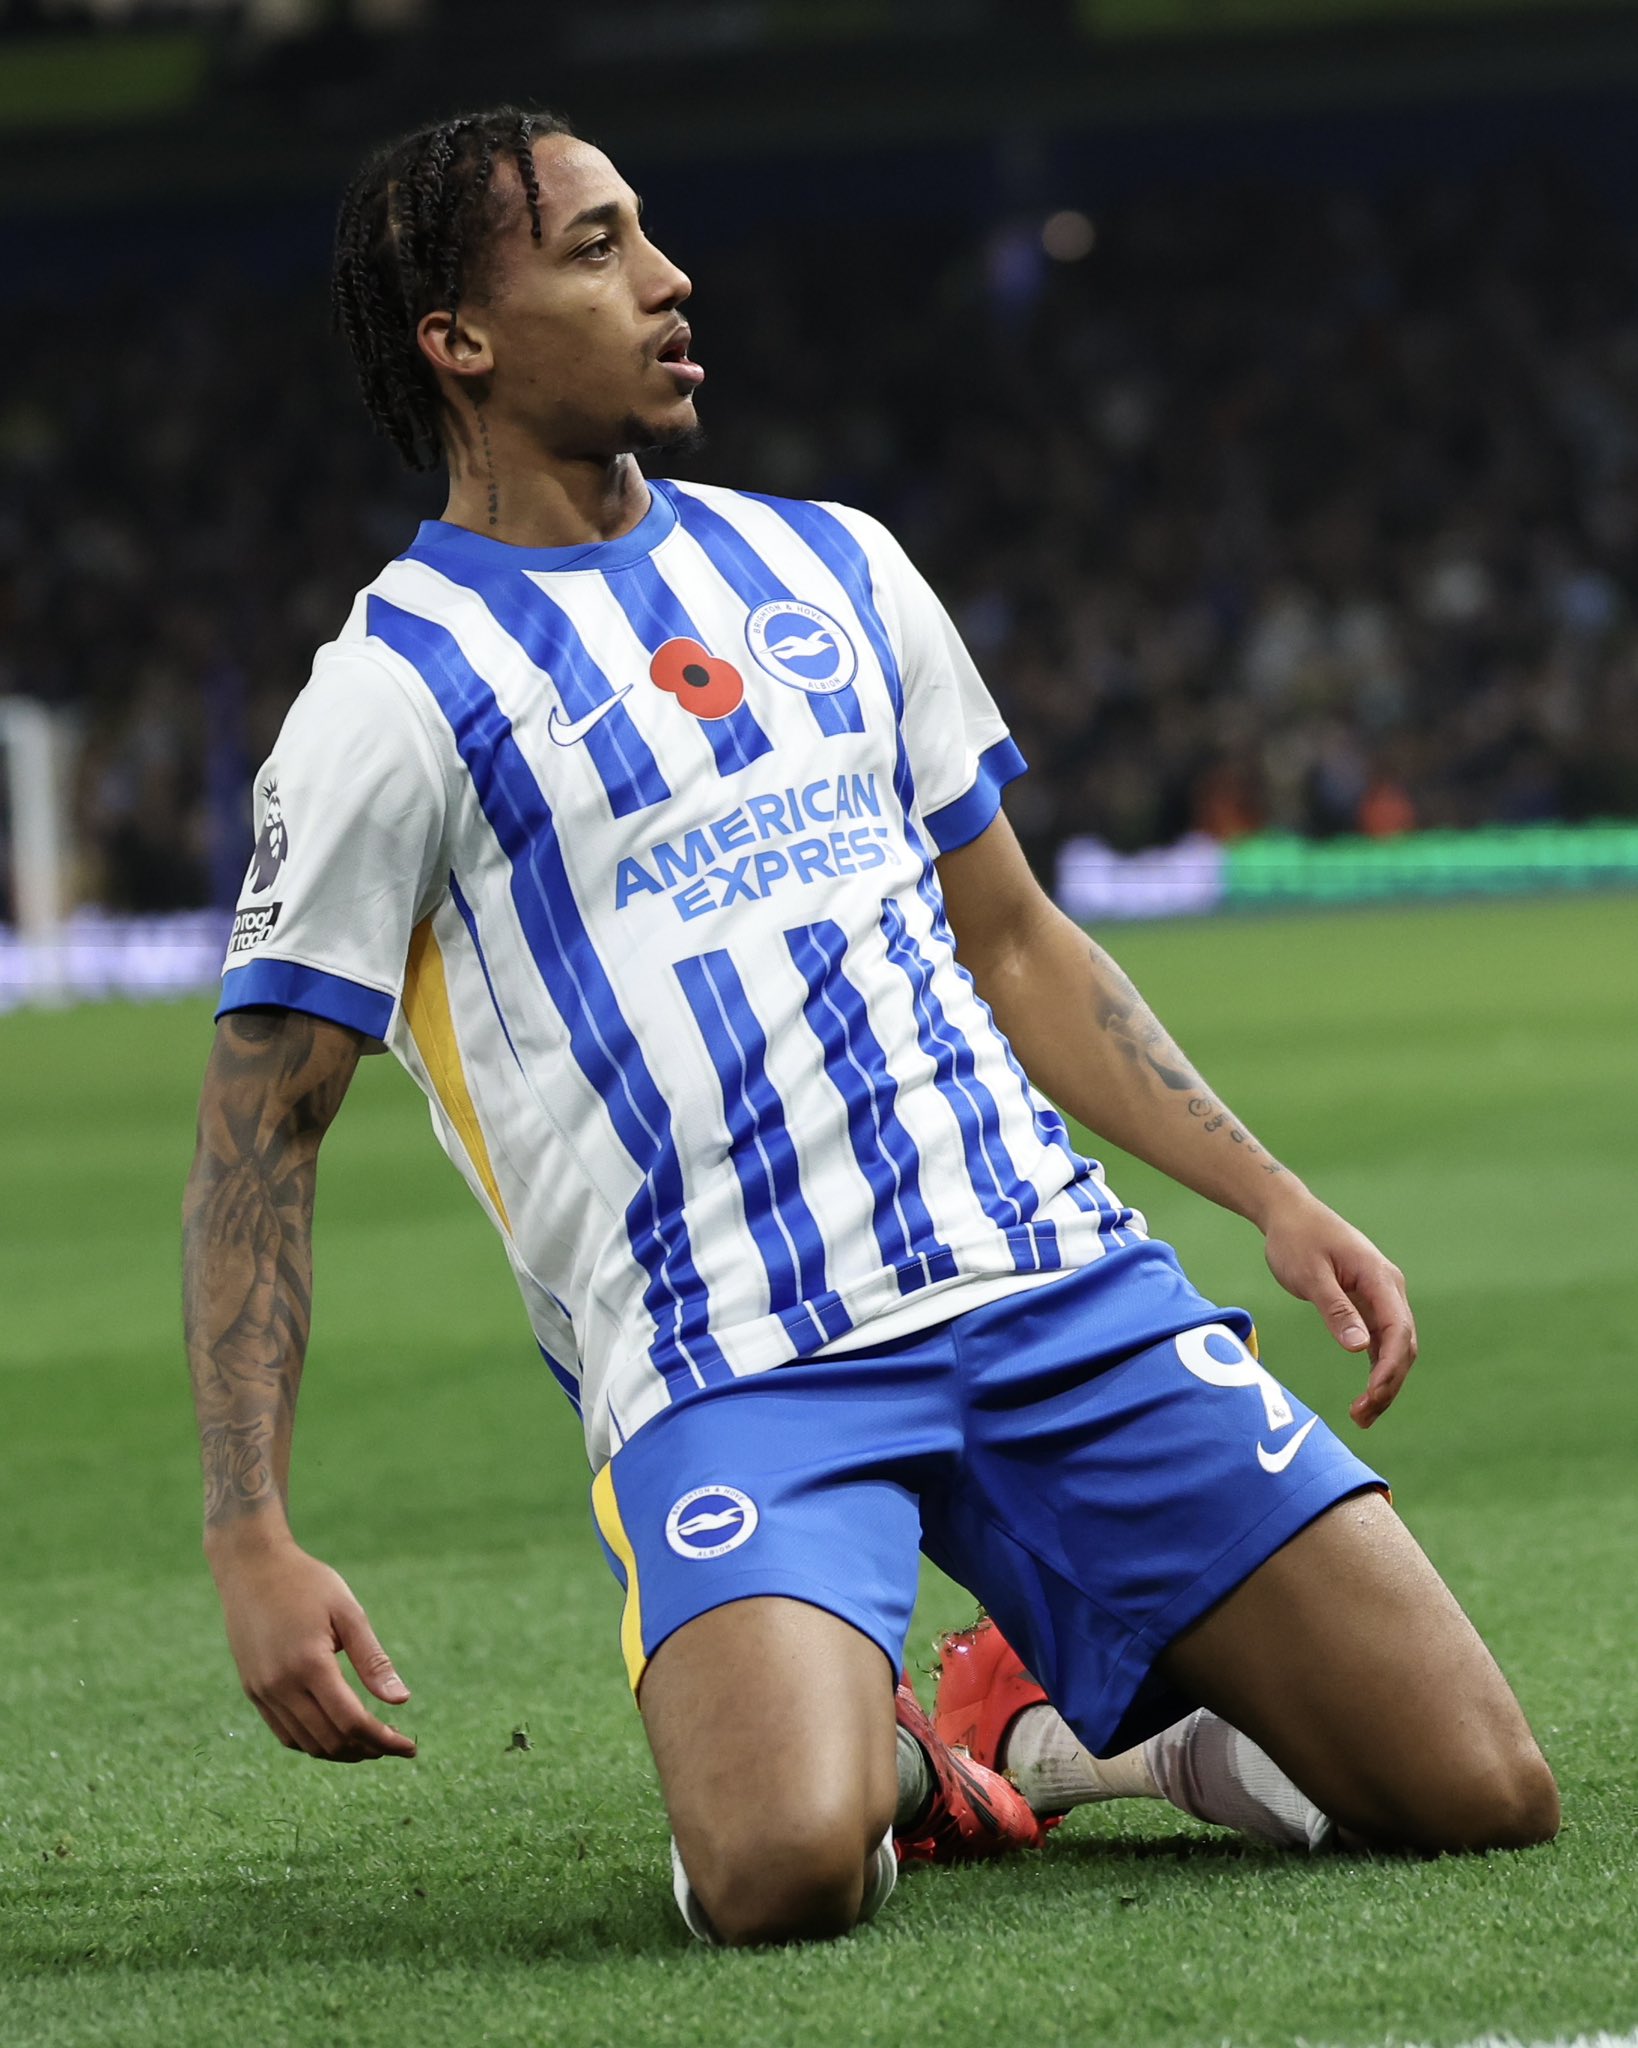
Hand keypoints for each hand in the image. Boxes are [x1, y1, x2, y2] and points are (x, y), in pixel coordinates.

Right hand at [211, 1538, 416, 1760]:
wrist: (251, 1567)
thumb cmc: (306, 1583)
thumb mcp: (348, 1612)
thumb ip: (373, 1660)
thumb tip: (402, 1701)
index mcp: (308, 1664)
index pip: (352, 1722)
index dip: (384, 1740)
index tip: (409, 1747)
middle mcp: (280, 1685)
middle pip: (330, 1740)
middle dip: (367, 1750)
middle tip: (394, 1744)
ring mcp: (262, 1692)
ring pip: (306, 1744)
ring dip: (341, 1752)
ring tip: (370, 1743)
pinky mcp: (253, 1691)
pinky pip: (285, 1733)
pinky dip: (314, 1742)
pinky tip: (336, 1734)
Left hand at [1261, 1190, 1417, 1427]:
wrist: (1290, 1214)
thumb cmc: (1296, 1240)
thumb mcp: (1310, 1275)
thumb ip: (1335, 1310)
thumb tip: (1360, 1348)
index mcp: (1380, 1278)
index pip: (1399, 1330)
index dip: (1390, 1368)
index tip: (1372, 1396)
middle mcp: (1389, 1289)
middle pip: (1403, 1345)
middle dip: (1388, 1384)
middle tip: (1362, 1417)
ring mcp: (1381, 1297)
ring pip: (1394, 1347)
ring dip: (1384, 1382)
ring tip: (1362, 1417)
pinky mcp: (1368, 1304)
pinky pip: (1381, 1342)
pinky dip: (1376, 1368)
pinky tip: (1366, 1395)